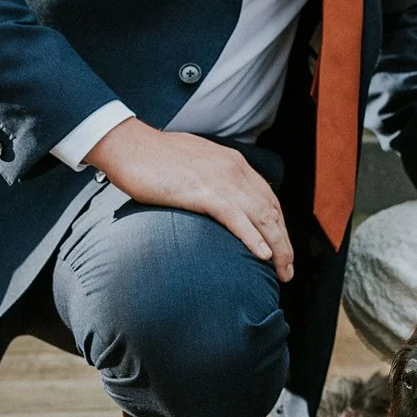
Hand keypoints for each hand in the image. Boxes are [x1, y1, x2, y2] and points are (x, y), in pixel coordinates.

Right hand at [85, 118, 293, 282]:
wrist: (128, 145)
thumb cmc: (154, 157)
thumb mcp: (194, 164)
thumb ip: (212, 179)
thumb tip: (216, 199)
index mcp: (234, 163)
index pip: (269, 198)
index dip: (280, 226)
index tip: (283, 248)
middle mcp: (234, 170)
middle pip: (271, 211)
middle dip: (284, 243)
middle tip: (287, 270)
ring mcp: (220, 180)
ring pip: (261, 217)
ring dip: (277, 248)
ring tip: (282, 271)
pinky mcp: (203, 191)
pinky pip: (236, 218)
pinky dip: (253, 238)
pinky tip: (263, 255)